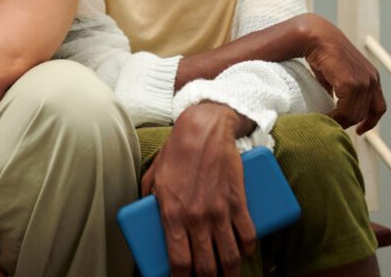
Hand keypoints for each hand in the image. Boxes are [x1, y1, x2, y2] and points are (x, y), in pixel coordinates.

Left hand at [142, 102, 255, 276]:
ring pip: (229, 257)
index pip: (178, 262)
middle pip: (205, 266)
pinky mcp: (238, 202)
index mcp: (171, 214)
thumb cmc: (176, 151)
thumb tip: (143, 211)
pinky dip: (246, 250)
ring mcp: (219, 212)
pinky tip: (242, 253)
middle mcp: (196, 217)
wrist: (204, 129)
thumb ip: (147, 197)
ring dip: (230, 273)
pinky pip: (247, 236)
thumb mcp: (154, 175)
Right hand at [298, 14, 385, 133]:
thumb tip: (332, 105)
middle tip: (332, 126)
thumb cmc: (322, 52)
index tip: (360, 130)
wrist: (316, 37)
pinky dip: (334, 117)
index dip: (370, 122)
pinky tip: (324, 117)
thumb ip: (339, 89)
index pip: (378, 107)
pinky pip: (344, 110)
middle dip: (348, 123)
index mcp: (371, 77)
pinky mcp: (351, 83)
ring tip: (325, 122)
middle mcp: (372, 80)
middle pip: (363, 114)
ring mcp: (363, 82)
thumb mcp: (336, 73)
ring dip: (339, 121)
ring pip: (353, 114)